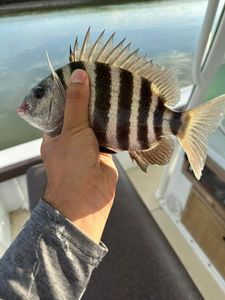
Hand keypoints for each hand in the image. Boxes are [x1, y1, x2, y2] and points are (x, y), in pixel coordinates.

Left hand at [41, 69, 117, 243]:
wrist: (88, 198)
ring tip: (116, 92)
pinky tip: (125, 112)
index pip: (62, 107)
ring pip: (98, 125)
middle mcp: (71, 139)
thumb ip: (77, 103)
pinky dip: (117, 127)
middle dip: (92, 101)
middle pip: (82, 115)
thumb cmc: (72, 164)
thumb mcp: (72, 129)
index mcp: (56, 133)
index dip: (72, 92)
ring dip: (106, 113)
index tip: (83, 76)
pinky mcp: (104, 153)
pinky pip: (111, 136)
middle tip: (104, 81)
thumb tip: (78, 75)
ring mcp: (88, 146)